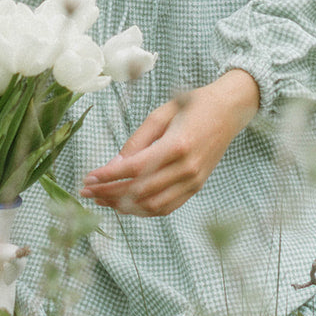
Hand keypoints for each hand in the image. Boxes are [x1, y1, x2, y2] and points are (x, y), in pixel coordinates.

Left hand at [80, 69, 259, 217]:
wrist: (229, 110)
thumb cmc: (193, 105)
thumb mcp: (161, 114)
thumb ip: (137, 141)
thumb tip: (114, 165)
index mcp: (177, 145)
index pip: (135, 169)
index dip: (108, 177)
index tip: (88, 178)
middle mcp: (187, 168)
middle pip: (140, 191)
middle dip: (109, 194)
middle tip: (87, 191)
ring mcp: (194, 181)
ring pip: (152, 205)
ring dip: (123, 206)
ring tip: (101, 200)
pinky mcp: (196, 187)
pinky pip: (167, 207)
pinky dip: (143, 211)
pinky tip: (125, 205)